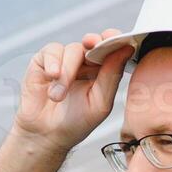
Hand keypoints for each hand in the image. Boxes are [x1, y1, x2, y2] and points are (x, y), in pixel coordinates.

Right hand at [11, 29, 132, 151]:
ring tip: (58, 97)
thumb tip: (126, 49)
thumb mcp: (100, 103)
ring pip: (72, 50)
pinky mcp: (44, 60)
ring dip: (67, 72)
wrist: (45, 134)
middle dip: (94, 41)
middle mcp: (85, 63)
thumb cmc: (76, 123)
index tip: (114, 37)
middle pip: (93, 43)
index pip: (112, 50)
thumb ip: (112, 76)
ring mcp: (64, 60)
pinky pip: (52, 51)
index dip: (115, 39)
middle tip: (92, 43)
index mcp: (103, 72)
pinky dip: (52, 63)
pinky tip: (51, 77)